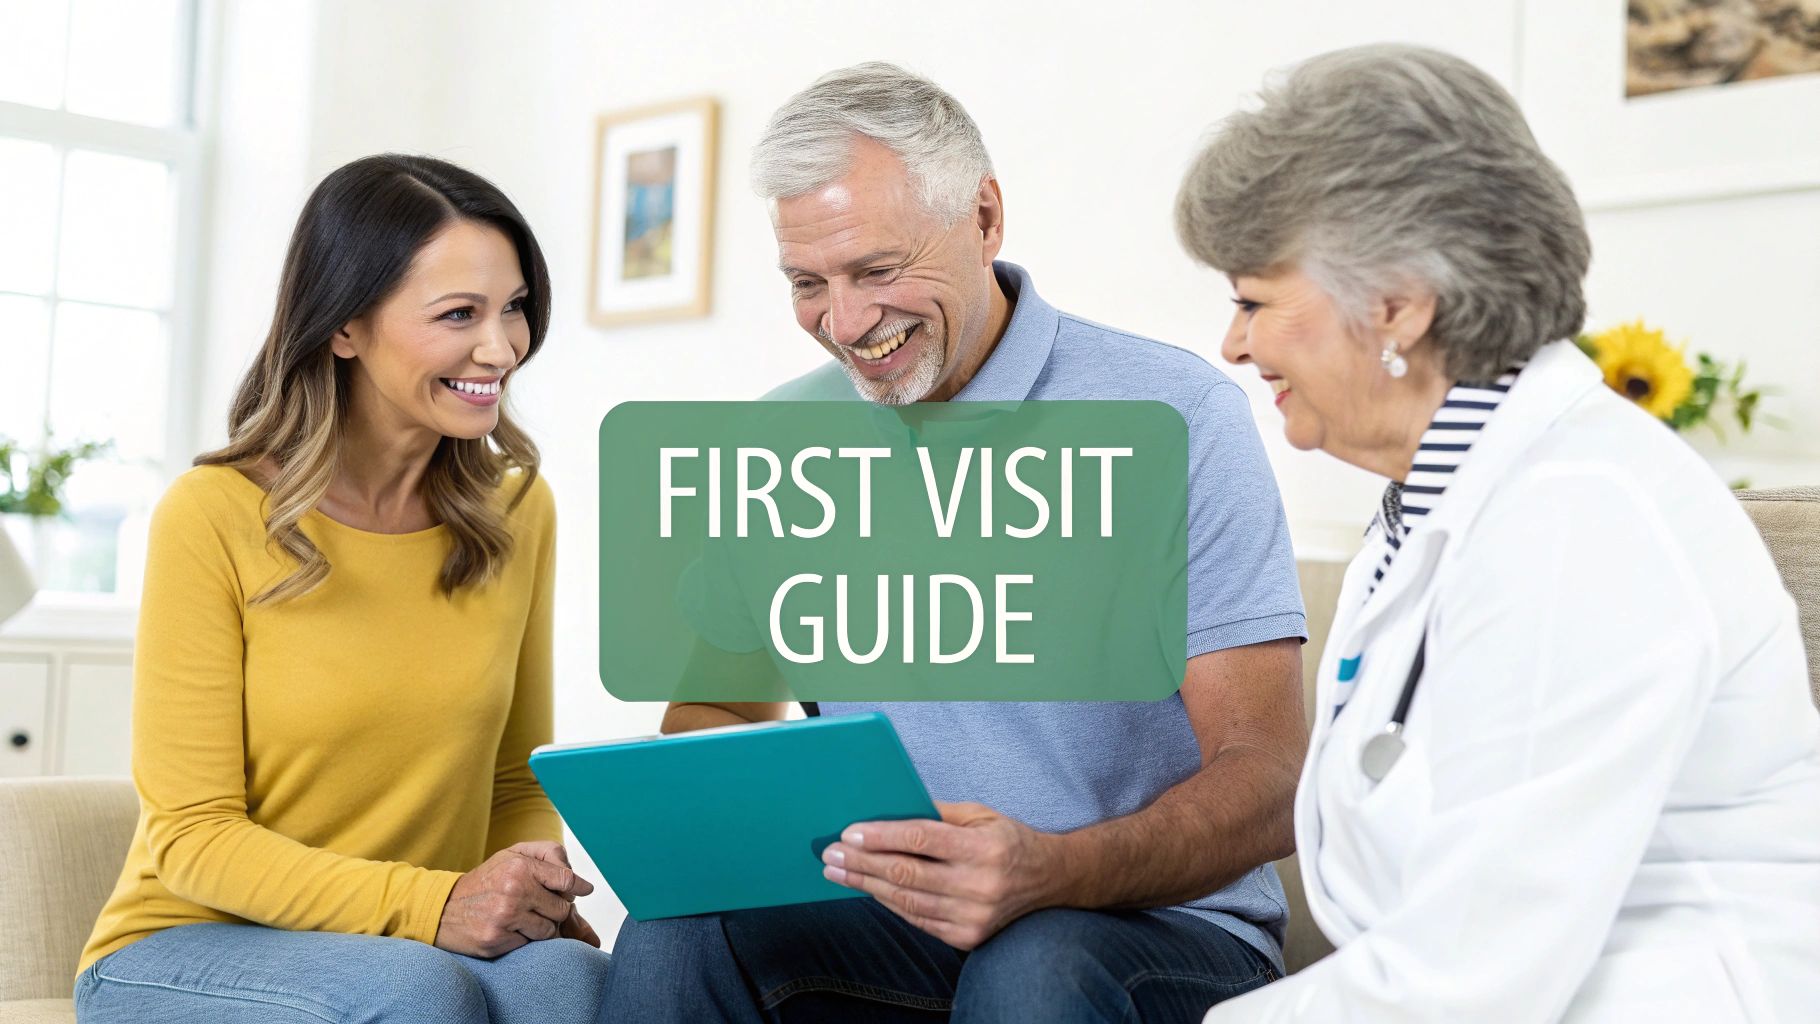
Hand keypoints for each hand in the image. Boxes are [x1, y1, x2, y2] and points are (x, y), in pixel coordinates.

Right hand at [435, 841, 595, 957]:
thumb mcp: (512, 857)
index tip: (585, 890)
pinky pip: (529, 944)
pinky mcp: (496, 941)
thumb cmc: (486, 881)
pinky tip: (507, 929)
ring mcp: (505, 918)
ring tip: (521, 917)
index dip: (579, 887)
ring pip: (549, 930)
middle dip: (555, 909)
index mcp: (520, 867)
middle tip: (538, 905)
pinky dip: (523, 939)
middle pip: (562, 909)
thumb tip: (584, 884)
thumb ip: (549, 858)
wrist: (442, 909)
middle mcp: (514, 891)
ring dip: (541, 926)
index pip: (566, 880)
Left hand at [820, 801, 1058, 949]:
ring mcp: (974, 917)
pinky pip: (918, 920)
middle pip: (907, 874)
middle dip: (863, 863)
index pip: (922, 840)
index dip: (882, 836)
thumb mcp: (981, 815)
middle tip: (831, 853)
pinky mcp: (967, 937)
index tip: (850, 832)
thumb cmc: (1008, 839)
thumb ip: (938, 813)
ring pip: (907, 901)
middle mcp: (980, 886)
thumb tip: (889, 809)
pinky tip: (868, 889)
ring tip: (839, 871)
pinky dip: (889, 903)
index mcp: (984, 848)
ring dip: (867, 885)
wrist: (1049, 879)